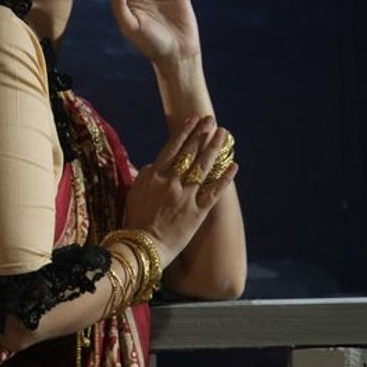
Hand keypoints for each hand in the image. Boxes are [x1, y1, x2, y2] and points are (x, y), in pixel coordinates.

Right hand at [122, 115, 238, 266]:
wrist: (142, 248)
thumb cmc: (134, 221)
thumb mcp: (133, 193)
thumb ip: (144, 175)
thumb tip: (154, 164)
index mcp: (154, 176)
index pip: (172, 148)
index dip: (184, 132)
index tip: (193, 119)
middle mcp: (171, 182)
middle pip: (190, 153)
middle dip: (202, 134)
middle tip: (211, 120)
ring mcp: (186, 196)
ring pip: (204, 167)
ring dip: (215, 148)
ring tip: (224, 134)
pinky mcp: (198, 212)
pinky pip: (214, 191)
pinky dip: (225, 178)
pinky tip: (233, 165)